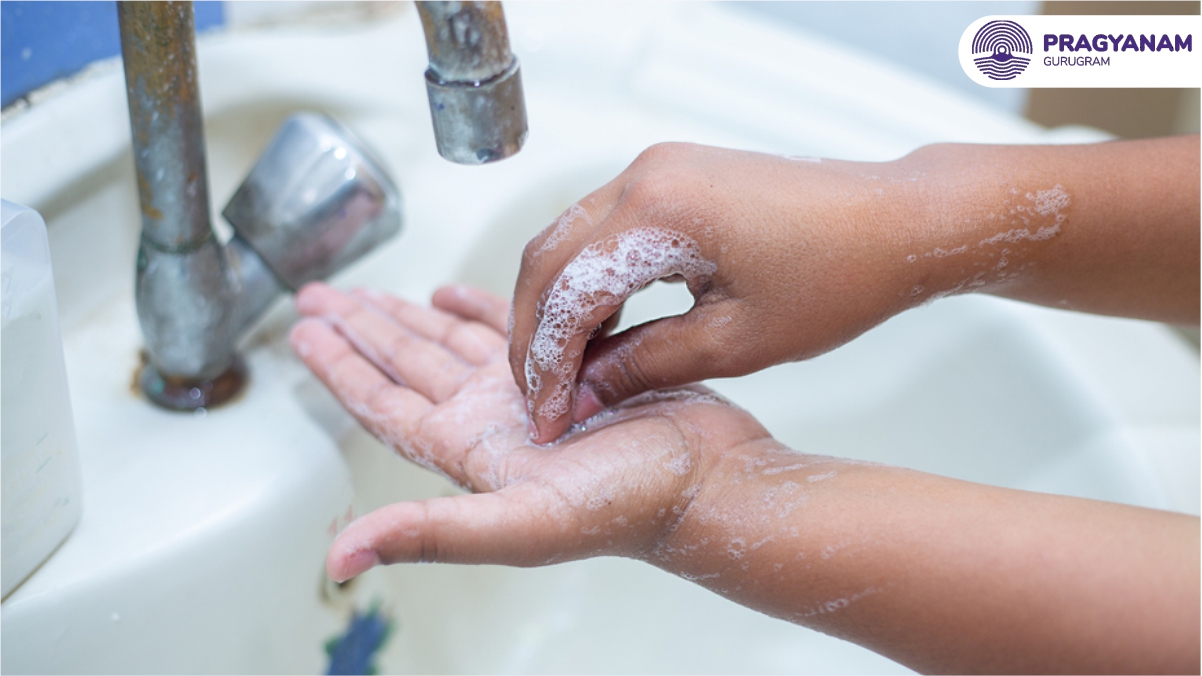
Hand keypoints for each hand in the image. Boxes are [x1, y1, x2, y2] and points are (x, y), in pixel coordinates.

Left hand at [289, 282, 771, 580]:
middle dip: (361, 330)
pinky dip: (479, 305)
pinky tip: (453, 292)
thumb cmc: (630, 506)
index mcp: (469, 449)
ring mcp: (531, 390)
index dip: (340, 369)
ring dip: (410, 316)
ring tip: (371, 291)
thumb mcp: (523, 522)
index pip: (384, 403)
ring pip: (453, 341)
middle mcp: (492, 418)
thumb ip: (430, 534)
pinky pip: (513, 326)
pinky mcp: (574, 362)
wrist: (711, 480)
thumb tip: (339, 558)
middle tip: (318, 296)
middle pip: (407, 365)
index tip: (304, 331)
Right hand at [508, 143, 927, 443]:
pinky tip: (599, 331)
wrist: (896, 222)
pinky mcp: (671, 176)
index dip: (547, 363)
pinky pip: (602, 230)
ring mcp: (656, 168)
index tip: (547, 415)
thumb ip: (645, 365)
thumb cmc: (839, 275)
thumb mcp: (736, 342)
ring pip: (567, 241)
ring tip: (565, 373)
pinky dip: (587, 281)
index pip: (566, 293)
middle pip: (548, 258)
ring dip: (556, 306)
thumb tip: (583, 393)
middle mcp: (645, 175)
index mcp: (659, 211)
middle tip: (541, 397)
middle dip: (534, 333)